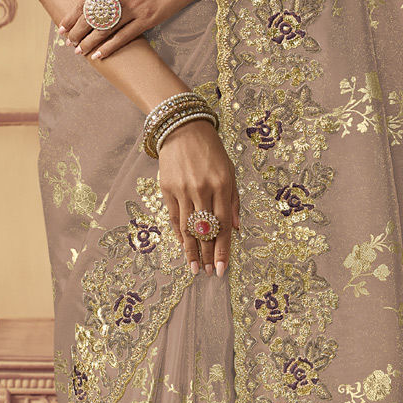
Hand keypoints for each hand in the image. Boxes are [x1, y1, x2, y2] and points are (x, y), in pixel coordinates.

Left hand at [58, 0, 214, 59]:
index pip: (86, 1)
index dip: (72, 16)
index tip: (62, 26)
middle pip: (92, 17)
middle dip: (78, 32)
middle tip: (68, 43)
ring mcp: (134, 7)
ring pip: (106, 29)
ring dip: (90, 42)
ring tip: (80, 52)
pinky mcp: (148, 19)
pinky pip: (125, 36)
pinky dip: (110, 47)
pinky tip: (100, 55)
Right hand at [158, 117, 239, 276]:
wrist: (183, 129)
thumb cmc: (212, 152)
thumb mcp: (230, 172)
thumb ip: (233, 202)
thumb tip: (235, 230)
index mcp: (222, 185)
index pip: (222, 226)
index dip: (222, 250)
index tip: (221, 269)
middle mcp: (202, 189)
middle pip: (204, 231)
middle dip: (207, 255)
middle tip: (208, 273)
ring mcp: (183, 190)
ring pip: (187, 228)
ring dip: (191, 251)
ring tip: (195, 268)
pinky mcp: (167, 189)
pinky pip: (174, 218)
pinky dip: (179, 235)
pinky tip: (184, 248)